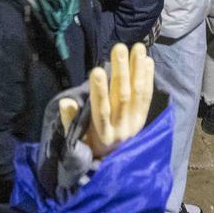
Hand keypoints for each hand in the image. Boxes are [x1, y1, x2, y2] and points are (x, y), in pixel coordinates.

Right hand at [56, 42, 152, 159]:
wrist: (115, 164)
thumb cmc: (91, 146)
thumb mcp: (77, 140)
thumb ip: (70, 120)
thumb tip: (64, 102)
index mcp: (102, 134)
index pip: (101, 110)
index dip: (99, 91)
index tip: (97, 70)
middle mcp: (121, 128)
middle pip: (122, 97)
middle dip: (121, 71)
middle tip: (119, 48)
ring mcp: (135, 123)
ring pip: (137, 94)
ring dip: (138, 70)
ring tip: (138, 48)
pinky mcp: (143, 119)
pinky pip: (147, 98)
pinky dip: (148, 79)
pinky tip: (148, 62)